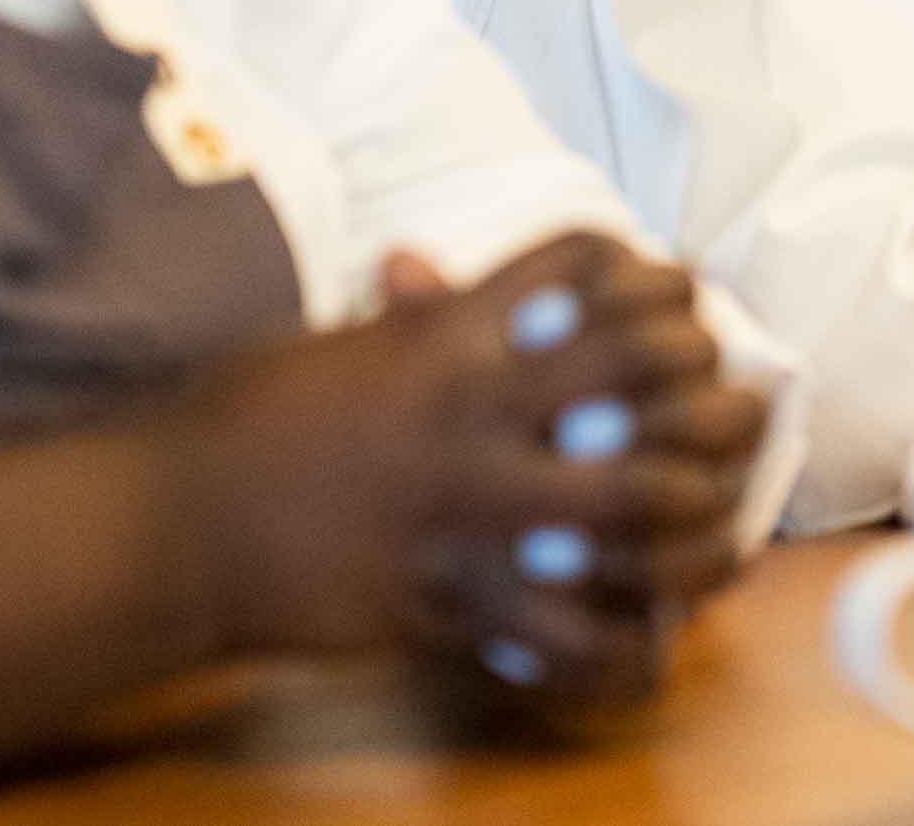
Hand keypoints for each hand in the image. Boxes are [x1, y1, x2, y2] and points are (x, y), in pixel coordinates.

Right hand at [164, 231, 773, 704]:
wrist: (172, 524)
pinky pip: (572, 634)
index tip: (685, 303)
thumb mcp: (344, 346)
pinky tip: (653, 640)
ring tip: (723, 524)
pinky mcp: (450, 601)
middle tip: (741, 411)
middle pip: (646, 372)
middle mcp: (474, 408)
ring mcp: (468, 507)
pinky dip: (627, 647)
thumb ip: (414, 316)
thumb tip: (430, 265)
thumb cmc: (254, 422)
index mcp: (453, 333)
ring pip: (637, 502)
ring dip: (698, 515)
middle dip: (711, 387)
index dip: (659, 280)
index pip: (592, 271)